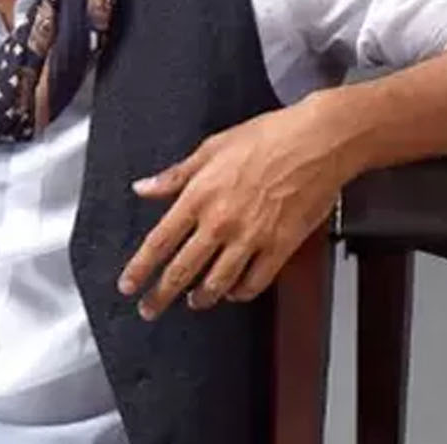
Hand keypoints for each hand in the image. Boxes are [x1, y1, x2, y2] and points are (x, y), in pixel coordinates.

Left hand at [117, 96, 354, 318]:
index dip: (139, 269)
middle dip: (160, 295)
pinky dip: (240, 292)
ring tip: (194, 302)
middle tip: (150, 308)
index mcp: (199, 196)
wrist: (317, 141)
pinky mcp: (280, 246)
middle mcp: (221, 221)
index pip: (159, 242)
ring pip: (217, 283)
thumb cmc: (268, 137)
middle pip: (182, 270)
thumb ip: (175, 175)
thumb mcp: (211, 148)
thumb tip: (144, 187)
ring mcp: (251, 237)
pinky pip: (255, 282)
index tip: (128, 284)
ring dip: (202, 298)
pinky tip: (235, 291)